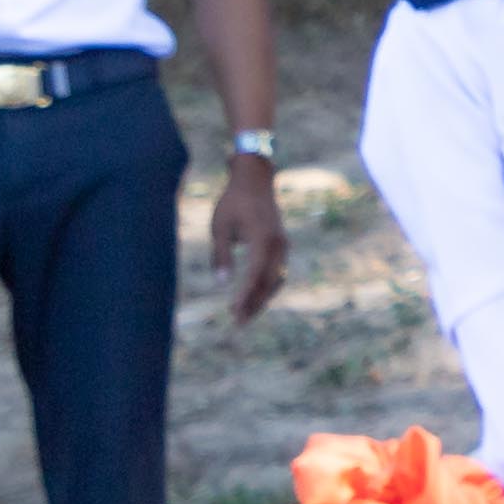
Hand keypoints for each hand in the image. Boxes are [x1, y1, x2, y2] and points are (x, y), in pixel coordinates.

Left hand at [210, 157, 286, 322]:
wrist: (255, 180)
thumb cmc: (233, 201)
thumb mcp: (220, 226)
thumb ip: (222, 255)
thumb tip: (221, 283)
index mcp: (263, 240)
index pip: (255, 276)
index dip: (245, 296)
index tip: (233, 311)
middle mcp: (278, 246)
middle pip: (269, 283)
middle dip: (254, 304)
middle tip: (238, 323)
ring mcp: (283, 246)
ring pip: (275, 280)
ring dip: (262, 299)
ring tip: (245, 315)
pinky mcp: (281, 246)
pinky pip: (277, 272)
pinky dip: (266, 287)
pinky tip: (254, 296)